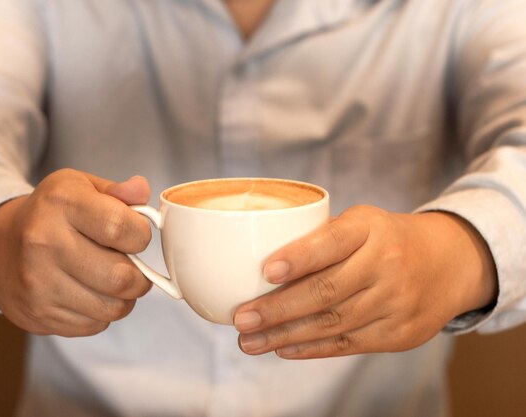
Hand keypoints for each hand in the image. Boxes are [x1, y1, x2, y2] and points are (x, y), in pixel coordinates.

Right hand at [0, 169, 152, 336]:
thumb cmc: (49, 213)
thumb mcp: (79, 186)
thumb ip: (117, 191)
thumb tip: (141, 190)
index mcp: (61, 203)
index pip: (122, 228)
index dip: (140, 236)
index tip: (134, 235)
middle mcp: (44, 243)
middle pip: (121, 277)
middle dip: (138, 274)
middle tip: (129, 265)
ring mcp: (38, 283)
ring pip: (113, 307)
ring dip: (123, 297)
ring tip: (110, 278)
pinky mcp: (38, 314)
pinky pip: (95, 325)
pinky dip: (101, 312)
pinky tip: (88, 292)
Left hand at [233, 205, 496, 358]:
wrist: (449, 263)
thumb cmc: (385, 238)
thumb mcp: (360, 222)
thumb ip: (319, 237)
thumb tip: (256, 263)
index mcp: (370, 229)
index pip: (332, 242)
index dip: (300, 257)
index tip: (267, 270)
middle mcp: (387, 264)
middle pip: (326, 291)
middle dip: (278, 309)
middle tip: (241, 318)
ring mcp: (396, 302)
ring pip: (332, 324)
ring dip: (285, 336)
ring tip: (249, 342)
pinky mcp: (399, 334)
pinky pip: (347, 345)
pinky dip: (311, 349)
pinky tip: (282, 349)